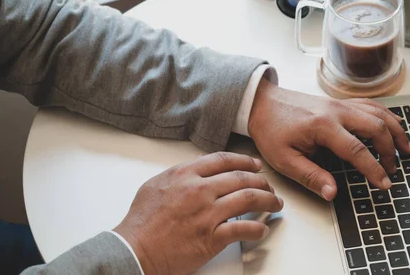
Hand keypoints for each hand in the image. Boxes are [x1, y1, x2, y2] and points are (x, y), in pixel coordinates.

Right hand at [114, 152, 283, 274]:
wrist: (134, 249)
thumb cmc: (141, 221)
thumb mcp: (156, 185)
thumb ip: (180, 173)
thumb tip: (199, 165)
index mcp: (186, 175)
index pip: (224, 160)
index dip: (245, 161)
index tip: (255, 165)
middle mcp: (200, 190)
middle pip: (242, 178)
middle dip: (262, 182)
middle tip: (269, 187)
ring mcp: (208, 213)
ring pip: (249, 199)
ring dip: (267, 201)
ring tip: (274, 204)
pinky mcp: (212, 237)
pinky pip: (243, 229)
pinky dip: (257, 229)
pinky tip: (262, 230)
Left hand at [248, 79, 409, 200]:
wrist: (262, 104)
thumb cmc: (271, 130)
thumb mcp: (284, 160)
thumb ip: (311, 177)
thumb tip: (332, 193)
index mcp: (323, 126)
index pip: (357, 150)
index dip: (374, 169)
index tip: (384, 183)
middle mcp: (336, 111)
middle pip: (376, 127)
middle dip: (390, 149)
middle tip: (392, 169)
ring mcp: (340, 104)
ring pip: (378, 113)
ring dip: (395, 130)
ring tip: (405, 148)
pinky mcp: (339, 102)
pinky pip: (370, 105)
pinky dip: (386, 115)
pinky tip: (392, 124)